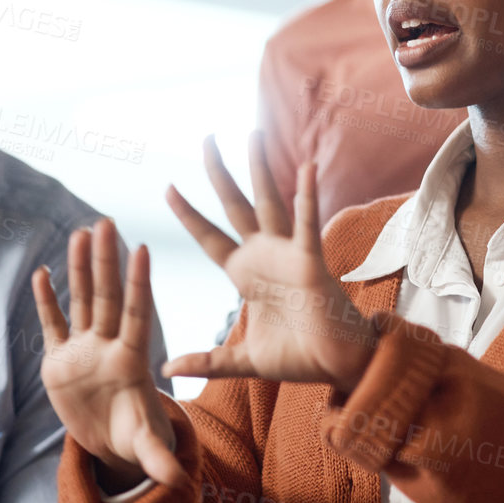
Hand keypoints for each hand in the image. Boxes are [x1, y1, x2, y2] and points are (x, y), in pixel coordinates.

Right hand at [32, 219, 185, 493]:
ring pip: (81, 302)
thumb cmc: (137, 437)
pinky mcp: (60, 360)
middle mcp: (109, 346)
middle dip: (107, 261)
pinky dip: (47, 301)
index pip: (136, 314)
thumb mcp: (146, 447)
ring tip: (80, 232)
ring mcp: (84, 350)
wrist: (112, 442)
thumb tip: (178, 483)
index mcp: (133, 360)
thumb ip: (159, 458)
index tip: (142, 249)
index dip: (138, 284)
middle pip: (107, 297)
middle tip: (108, 222)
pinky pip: (53, 325)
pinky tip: (42, 272)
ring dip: (79, 269)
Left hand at [163, 133, 376, 390]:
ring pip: (270, 201)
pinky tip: (306, 166)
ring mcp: (288, 254)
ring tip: (252, 133)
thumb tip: (166, 369)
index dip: (189, 214)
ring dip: (260, 167)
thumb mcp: (241, 360)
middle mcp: (264, 256)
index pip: (210, 237)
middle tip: (205, 137)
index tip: (167, 187)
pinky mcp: (311, 261)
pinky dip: (306, 196)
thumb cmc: (298, 357)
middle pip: (236, 205)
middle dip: (218, 173)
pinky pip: (306, 225)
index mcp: (245, 274)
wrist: (337, 367)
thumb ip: (207, 360)